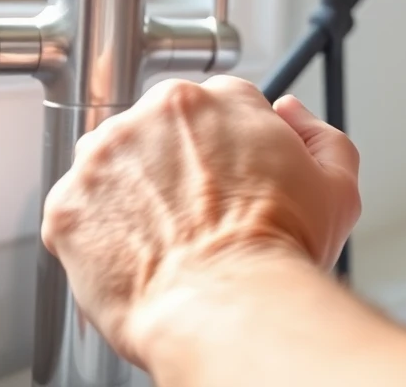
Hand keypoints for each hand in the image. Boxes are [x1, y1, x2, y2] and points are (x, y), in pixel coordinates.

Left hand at [40, 77, 359, 365]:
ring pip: (117, 165)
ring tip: (168, 237)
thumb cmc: (277, 253)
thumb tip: (291, 116)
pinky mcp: (68, 204)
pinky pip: (81, 211)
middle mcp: (155, 113)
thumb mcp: (338, 187)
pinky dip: (102, 233)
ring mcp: (104, 157)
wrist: (226, 306)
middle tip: (203, 213)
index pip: (222, 106)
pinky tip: (137, 255)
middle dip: (180, 164)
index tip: (235, 180)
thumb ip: (321, 135)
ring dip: (135, 192)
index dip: (233, 148)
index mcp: (219, 99)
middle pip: (165, 130)